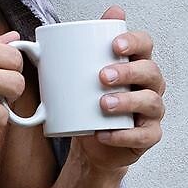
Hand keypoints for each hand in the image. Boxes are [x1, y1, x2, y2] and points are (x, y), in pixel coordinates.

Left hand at [73, 5, 165, 174]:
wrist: (90, 145)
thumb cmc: (88, 106)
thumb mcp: (77, 79)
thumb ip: (69, 56)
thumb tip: (35, 42)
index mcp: (135, 65)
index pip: (145, 45)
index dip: (134, 41)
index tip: (114, 45)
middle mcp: (149, 86)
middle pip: (150, 71)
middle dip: (128, 71)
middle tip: (102, 76)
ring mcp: (151, 112)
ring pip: (151, 102)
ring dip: (127, 101)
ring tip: (103, 103)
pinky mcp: (148, 136)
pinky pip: (143, 136)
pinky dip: (124, 135)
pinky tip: (105, 133)